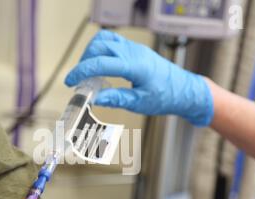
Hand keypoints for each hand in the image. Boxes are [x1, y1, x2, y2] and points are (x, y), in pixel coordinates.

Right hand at [65, 30, 213, 126]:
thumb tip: (94, 98)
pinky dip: (101, 50)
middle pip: (99, 46)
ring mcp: (134, 48)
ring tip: (89, 73)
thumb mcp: (139, 103)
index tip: (70, 82)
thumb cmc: (167, 96)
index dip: (81, 71)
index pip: (100, 63)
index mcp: (135, 66)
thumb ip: (115, 99)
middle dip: (84, 62)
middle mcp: (134, 52)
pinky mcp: (135, 50)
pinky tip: (101, 65)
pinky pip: (113, 41)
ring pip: (104, 39)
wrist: (184, 90)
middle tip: (80, 81)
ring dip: (91, 53)